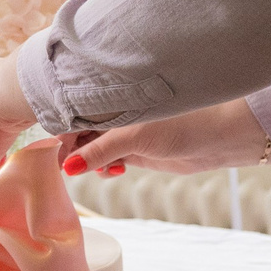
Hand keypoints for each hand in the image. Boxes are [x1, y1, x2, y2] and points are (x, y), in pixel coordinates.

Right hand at [63, 99, 270, 176]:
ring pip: (94, 147)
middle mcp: (117, 112)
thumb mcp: (135, 137)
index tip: (50, 152)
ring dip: (89, 160)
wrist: (220, 138)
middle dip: (72, 150)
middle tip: (65, 169)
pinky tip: (112, 173)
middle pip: (80, 131)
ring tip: (93, 171)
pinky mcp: (137, 149)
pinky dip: (106, 167)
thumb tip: (70, 166)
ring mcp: (127, 131)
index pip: (74, 113)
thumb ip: (100, 151)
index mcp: (113, 98)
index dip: (60, 132)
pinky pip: (110, 158)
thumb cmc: (182, 123)